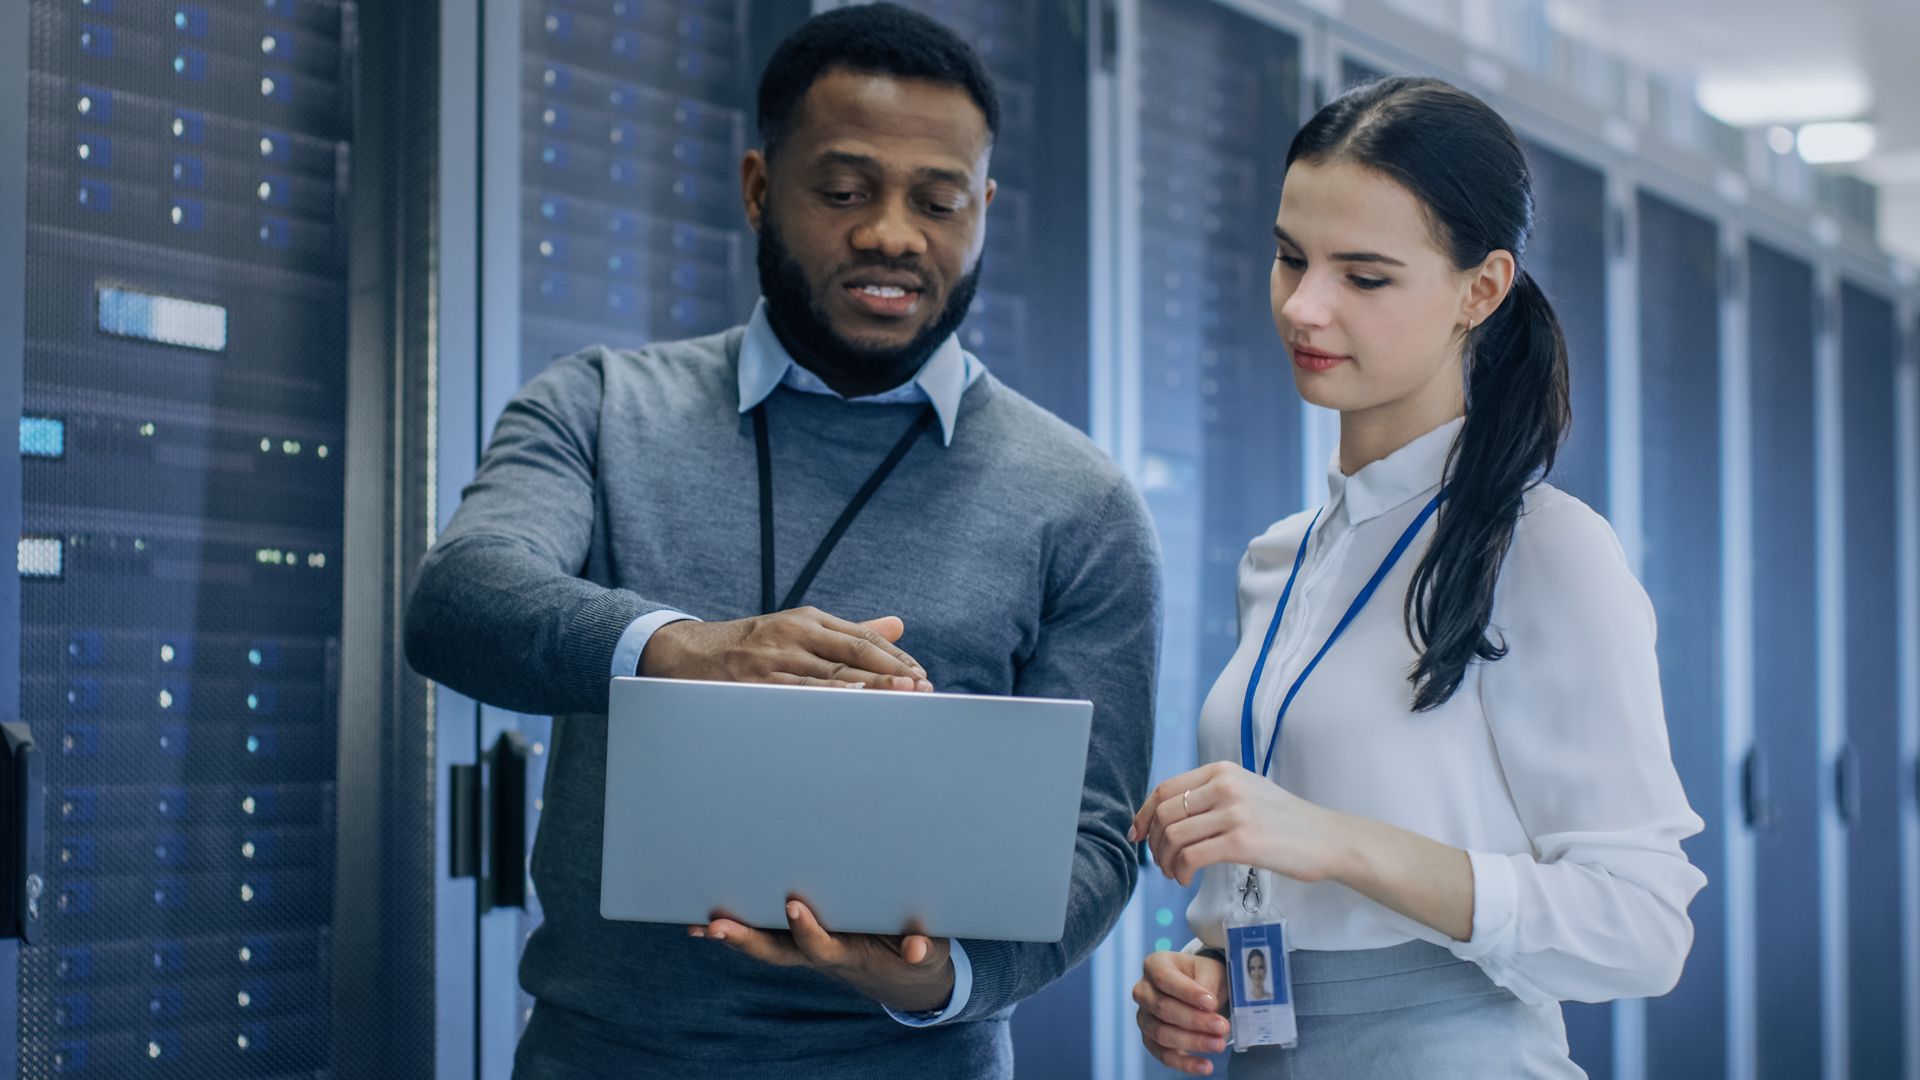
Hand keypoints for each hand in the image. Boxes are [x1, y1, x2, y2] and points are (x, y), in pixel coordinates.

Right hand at [640, 608, 933, 691]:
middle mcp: (793, 635)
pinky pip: (795, 695)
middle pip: (852, 655)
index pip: (862, 638)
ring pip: (828, 676)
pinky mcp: (754, 684)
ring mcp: (772, 660)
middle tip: (922, 690)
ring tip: (899, 699)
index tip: (921, 676)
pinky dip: (824, 700)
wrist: (685, 654)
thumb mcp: (798, 629)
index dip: (895, 657)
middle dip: (890, 673)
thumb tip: (898, 626)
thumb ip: (849, 631)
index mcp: (807, 620)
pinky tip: (848, 705)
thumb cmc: (752, 646)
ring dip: (867, 689)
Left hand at [690, 900, 955, 1012]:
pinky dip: (735, 931)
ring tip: (697, 925)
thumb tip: (913, 948)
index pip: (821, 946)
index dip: (807, 930)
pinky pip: (764, 935)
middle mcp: (819, 953)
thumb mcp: (928, 952)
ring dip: (731, 936)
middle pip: (777, 952)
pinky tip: (703, 923)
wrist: (904, 974)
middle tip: (715, 926)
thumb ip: (922, 947)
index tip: (793, 906)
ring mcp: (806, 949)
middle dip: (746, 940)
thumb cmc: (916, 953)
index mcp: (848, 954)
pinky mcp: (801, 939)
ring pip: (764, 944)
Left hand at [1129, 761, 1353, 887]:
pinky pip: (1191, 856)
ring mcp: (1233, 812)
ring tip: (1174, 874)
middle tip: (1160, 862)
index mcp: (1222, 771)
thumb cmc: (1287, 822)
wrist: (1328, 839)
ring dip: (1165, 861)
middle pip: (1165, 813)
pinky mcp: (1242, 841)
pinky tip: (1185, 880)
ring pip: (1173, 836)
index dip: (1144, 815)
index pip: (1165, 789)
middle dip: (1153, 842)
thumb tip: (1170, 814)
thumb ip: (1212, 794)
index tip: (1137, 835)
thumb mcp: (1247, 791)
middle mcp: (1225, 786)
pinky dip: (1180, 871)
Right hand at [1134, 950, 1228, 1075]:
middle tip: (1222, 1027)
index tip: (1212, 1002)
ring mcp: (1144, 1017)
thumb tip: (1208, 1011)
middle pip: (1162, 1008)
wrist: (1201, 989)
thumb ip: (1206, 986)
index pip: (1164, 978)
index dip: (1187, 992)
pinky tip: (1205, 1066)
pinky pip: (1163, 1055)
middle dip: (1195, 1020)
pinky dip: (1185, 1063)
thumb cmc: (1204, 976)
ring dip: (1192, 1041)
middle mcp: (1143, 991)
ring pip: (1162, 1033)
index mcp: (1155, 965)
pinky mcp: (1150, 1040)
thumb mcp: (1209, 971)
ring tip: (1218, 1044)